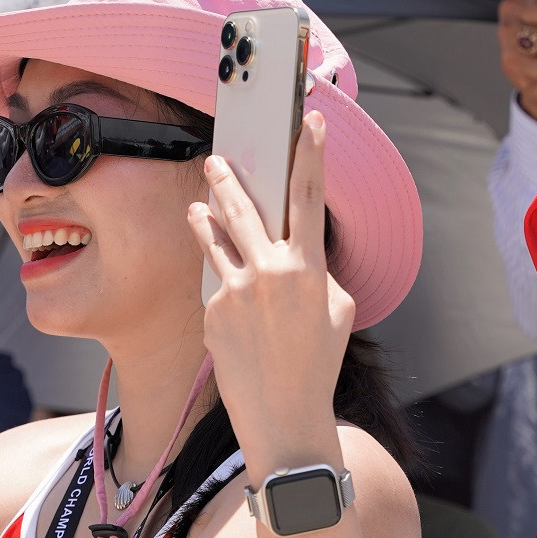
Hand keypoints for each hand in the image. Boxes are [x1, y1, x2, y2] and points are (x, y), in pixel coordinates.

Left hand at [190, 112, 351, 475]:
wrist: (284, 417)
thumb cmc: (317, 365)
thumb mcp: (337, 312)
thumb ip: (317, 272)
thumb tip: (297, 252)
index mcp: (309, 268)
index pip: (310, 196)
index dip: (311, 153)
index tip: (309, 120)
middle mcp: (271, 272)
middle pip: (246, 206)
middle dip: (230, 177)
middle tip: (218, 157)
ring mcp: (238, 290)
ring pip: (217, 235)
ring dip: (207, 212)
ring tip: (199, 200)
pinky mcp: (214, 310)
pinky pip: (215, 279)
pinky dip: (217, 271)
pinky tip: (216, 275)